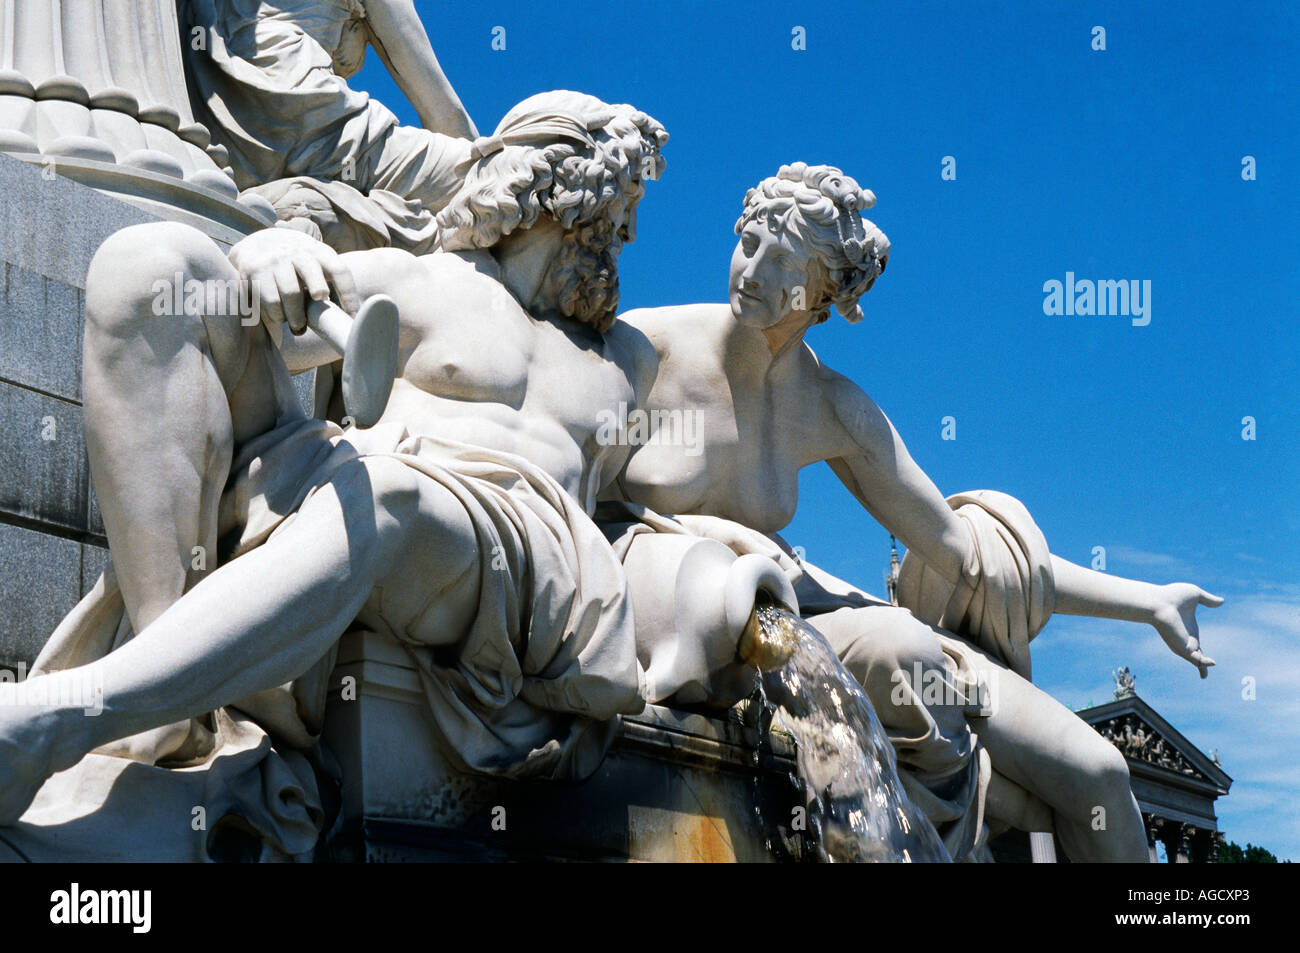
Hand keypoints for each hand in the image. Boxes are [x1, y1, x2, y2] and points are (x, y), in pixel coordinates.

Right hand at [228, 226, 358, 334]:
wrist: (259, 242)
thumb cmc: (296, 262)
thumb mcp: (316, 262)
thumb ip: (330, 279)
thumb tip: (351, 317)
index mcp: (319, 252)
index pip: (340, 270)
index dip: (349, 295)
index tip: (353, 318)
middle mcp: (297, 252)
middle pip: (315, 282)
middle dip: (320, 299)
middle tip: (316, 320)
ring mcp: (275, 260)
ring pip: (290, 295)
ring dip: (295, 318)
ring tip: (297, 327)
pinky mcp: (254, 270)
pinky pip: (269, 301)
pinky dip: (275, 318)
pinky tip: (278, 321)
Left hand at [1149, 583, 1223, 677]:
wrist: (1159, 601)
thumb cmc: (1172, 596)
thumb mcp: (1195, 595)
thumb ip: (1208, 600)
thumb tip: (1221, 601)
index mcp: (1189, 630)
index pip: (1197, 645)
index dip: (1203, 652)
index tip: (1209, 661)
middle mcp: (1185, 639)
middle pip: (1195, 656)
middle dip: (1201, 666)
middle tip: (1204, 676)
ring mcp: (1183, 644)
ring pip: (1195, 660)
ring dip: (1202, 667)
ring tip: (1204, 675)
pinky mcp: (1182, 647)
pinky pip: (1195, 659)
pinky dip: (1204, 663)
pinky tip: (1212, 663)